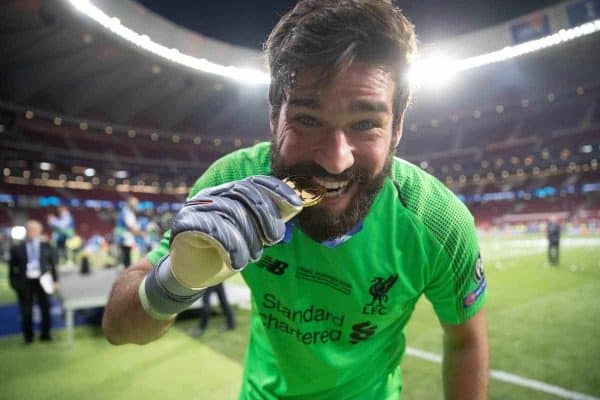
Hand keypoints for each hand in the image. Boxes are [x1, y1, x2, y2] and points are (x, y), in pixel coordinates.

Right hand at [139, 176, 301, 319]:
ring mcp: (197, 206)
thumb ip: (265, 220)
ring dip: (248, 238)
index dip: (277, 189)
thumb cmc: (223, 252)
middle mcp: (212, 194)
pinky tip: (237, 260)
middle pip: (245, 193)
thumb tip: (294, 207)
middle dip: (265, 216)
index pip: (254, 182)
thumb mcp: (249, 234)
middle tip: (274, 239)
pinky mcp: (185, 223)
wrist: (188, 273)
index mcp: (228, 193)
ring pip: (232, 212)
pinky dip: (231, 246)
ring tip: (252, 257)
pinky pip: (215, 228)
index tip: (296, 204)